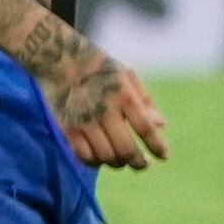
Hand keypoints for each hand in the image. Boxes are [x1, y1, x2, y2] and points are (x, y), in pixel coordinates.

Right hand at [45, 49, 169, 169]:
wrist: (59, 58)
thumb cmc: (99, 67)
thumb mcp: (128, 76)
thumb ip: (146, 101)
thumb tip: (162, 126)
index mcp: (124, 97)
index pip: (146, 129)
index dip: (157, 147)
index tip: (164, 156)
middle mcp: (105, 111)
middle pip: (126, 149)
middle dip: (138, 163)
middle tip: (143, 165)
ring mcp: (84, 121)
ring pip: (105, 156)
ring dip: (117, 163)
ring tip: (121, 161)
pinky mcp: (67, 127)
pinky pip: (83, 155)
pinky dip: (94, 162)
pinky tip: (100, 158)